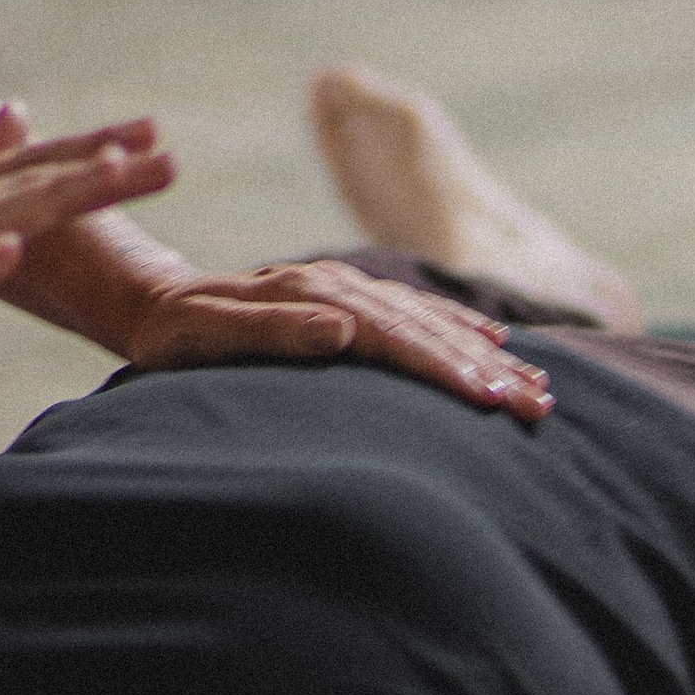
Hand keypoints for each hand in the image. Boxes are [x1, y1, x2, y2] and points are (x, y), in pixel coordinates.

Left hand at [117, 260, 552, 420]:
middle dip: (486, 368)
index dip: (446, 367)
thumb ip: (272, 332)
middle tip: (540, 406)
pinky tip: (491, 343)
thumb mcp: (206, 336)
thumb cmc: (174, 333)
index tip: (493, 397)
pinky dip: (456, 327)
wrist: (154, 300)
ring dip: (484, 354)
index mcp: (311, 298)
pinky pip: (413, 311)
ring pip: (428, 319)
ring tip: (536, 385)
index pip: (394, 337)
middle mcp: (336, 288)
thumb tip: (342, 329)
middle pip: (425, 328)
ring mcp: (344, 289)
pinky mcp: (345, 296)